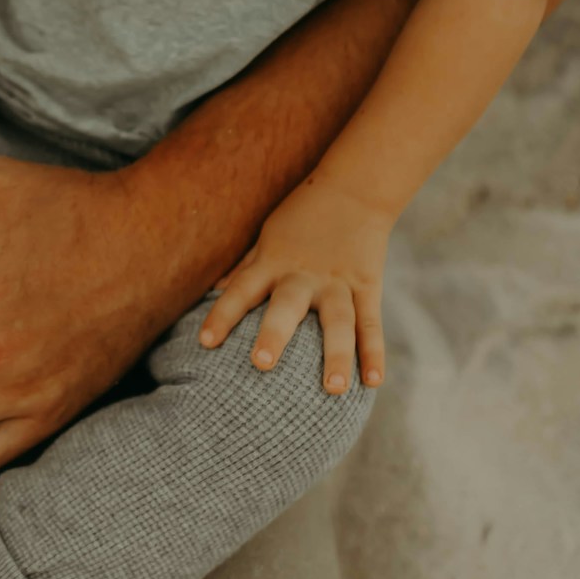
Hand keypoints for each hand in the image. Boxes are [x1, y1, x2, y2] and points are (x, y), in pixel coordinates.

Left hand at [200, 174, 394, 393]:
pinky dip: (374, 353)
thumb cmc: (302, 214)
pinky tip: (373, 383)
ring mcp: (339, 282)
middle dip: (275, 333)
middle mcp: (305, 274)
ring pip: (339, 322)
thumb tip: (214, 290)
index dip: (223, 314)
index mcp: (274, 261)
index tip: (205, 342)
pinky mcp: (368, 287)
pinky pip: (371, 324)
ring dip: (336, 355)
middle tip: (260, 363)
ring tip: (333, 390)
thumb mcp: (268, 236)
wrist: (356, 187)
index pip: (242, 290)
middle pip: (288, 305)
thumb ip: (246, 267)